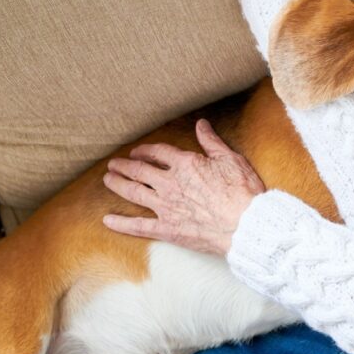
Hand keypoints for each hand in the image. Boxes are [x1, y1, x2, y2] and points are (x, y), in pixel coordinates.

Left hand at [102, 119, 264, 255]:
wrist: (246, 224)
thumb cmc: (242, 191)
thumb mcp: (230, 159)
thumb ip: (212, 142)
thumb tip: (201, 124)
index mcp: (185, 164)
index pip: (158, 153)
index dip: (145, 151)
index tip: (137, 152)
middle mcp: (170, 183)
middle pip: (139, 171)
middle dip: (124, 166)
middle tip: (113, 164)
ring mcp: (166, 207)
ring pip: (133, 193)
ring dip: (118, 185)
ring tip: (108, 180)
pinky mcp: (167, 229)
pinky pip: (138, 226)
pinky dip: (121, 224)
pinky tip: (107, 220)